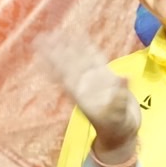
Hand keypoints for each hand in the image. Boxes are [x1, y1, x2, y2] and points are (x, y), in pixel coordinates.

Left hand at [36, 36, 139, 165]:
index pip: (64, 74)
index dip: (53, 62)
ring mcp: (93, 80)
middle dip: (55, 51)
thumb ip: (120, 97)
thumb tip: (123, 78)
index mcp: (82, 94)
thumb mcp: (119, 115)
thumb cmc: (117, 128)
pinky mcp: (105, 77)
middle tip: (42, 36)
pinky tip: (81, 39)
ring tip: (55, 33)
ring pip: (78, 59)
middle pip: (67, 64)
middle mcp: (84, 85)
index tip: (42, 50)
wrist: (122, 133)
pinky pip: (94, 59)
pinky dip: (87, 48)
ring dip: (68, 47)